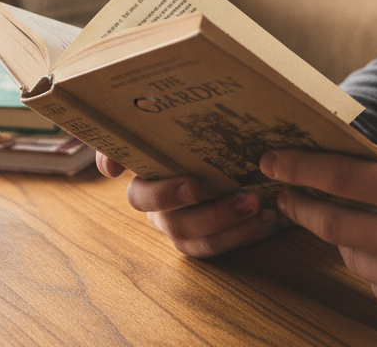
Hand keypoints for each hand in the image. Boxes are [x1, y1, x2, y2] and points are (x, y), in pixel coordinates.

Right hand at [95, 152, 278, 256]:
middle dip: (213, 214)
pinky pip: (219, 248)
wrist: (205, 148)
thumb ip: (135, 134)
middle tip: (245, 197)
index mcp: (145, 184)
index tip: (194, 186)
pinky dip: (245, 235)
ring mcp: (181, 228)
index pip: (140, 195)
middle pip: (177, 224)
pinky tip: (267, 218)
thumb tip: (109, 168)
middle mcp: (159, 212)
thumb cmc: (179, 135)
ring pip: (200, 241)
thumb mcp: (159, 128)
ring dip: (232, 227)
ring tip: (260, 206)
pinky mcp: (204, 240)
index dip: (162, 194)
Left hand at [259, 144, 376, 338]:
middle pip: (330, 222)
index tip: (271, 159)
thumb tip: (360, 155)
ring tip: (349, 217)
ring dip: (342, 234)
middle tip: (284, 191)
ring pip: (349, 256)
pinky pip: (375, 285)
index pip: (339, 177)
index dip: (298, 167)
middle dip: (299, 203)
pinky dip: (374, 265)